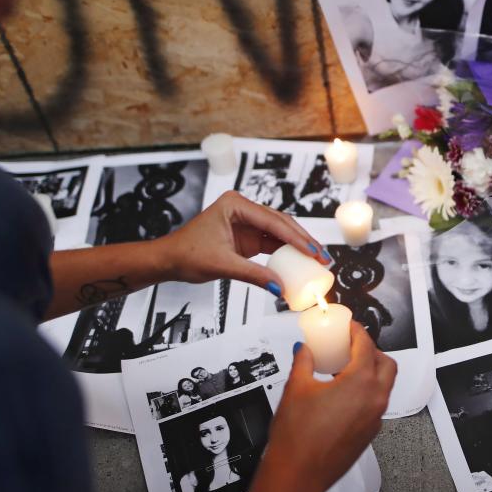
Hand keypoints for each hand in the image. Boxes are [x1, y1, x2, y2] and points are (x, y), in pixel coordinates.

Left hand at [157, 191, 328, 289]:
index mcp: (235, 205)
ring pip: (279, 232)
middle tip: (322, 256)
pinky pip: (272, 243)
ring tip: (317, 259)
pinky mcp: (247, 236)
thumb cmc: (186, 254)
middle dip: (303, 240)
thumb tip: (279, 287)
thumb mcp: (222, 265)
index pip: (273, 221)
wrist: (169, 259)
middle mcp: (243, 209)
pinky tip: (299, 262)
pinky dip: (285, 253)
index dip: (297, 237)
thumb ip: (253, 275)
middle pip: (281, 223)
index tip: (313, 251)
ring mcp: (246, 222)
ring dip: (297, 246)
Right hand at [267, 324, 396, 491]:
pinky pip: (375, 405)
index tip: (349, 327)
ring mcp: (374, 419)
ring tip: (344, 370)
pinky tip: (342, 396)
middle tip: (351, 346)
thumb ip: (303, 362)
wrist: (298, 474)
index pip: (367, 346)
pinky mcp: (369, 434)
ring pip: (384, 386)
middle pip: (386, 364)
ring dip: (370, 373)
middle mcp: (374, 400)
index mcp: (361, 383)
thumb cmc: (298, 438)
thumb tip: (303, 351)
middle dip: (371, 351)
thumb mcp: (296, 388)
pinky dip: (365, 394)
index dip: (357, 332)